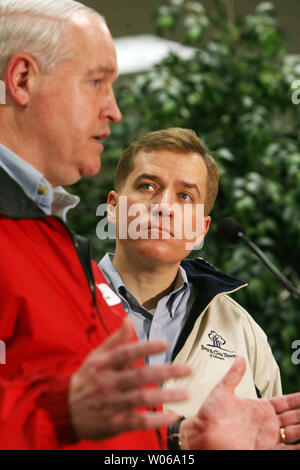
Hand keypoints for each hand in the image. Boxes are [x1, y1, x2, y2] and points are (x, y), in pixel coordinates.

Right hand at [69, 318, 191, 440]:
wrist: (66, 410)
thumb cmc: (86, 379)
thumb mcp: (96, 356)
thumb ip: (115, 339)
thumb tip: (129, 320)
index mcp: (103, 365)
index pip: (126, 353)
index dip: (146, 347)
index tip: (166, 343)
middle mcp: (108, 383)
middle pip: (140, 376)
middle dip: (166, 372)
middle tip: (188, 369)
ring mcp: (112, 404)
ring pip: (143, 399)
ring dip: (167, 397)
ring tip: (186, 393)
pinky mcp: (115, 423)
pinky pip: (139, 421)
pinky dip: (156, 420)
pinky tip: (172, 415)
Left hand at [179, 356, 299, 449]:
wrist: (202, 435)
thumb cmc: (209, 414)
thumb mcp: (222, 391)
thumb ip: (233, 375)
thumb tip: (240, 357)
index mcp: (259, 408)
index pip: (285, 402)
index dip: (297, 399)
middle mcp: (266, 424)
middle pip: (293, 418)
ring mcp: (268, 439)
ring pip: (294, 433)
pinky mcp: (266, 451)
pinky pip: (287, 451)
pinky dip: (297, 448)